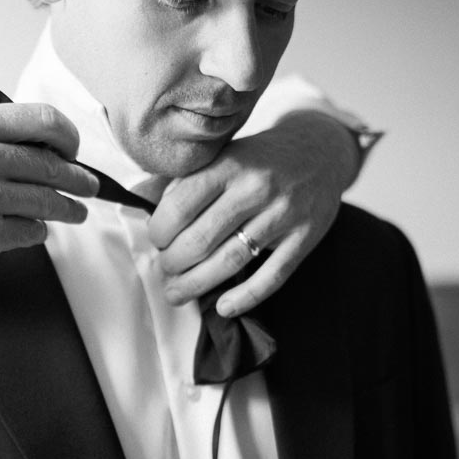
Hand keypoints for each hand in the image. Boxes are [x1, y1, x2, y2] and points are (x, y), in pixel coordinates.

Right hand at [0, 103, 98, 330]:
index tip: (73, 149)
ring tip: (76, 212)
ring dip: (69, 209)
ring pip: (50, 202)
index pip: (44, 119)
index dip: (68, 136)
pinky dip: (38, 231)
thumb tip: (40, 140)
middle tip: (89, 186)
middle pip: (54, 166)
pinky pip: (33, 231)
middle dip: (80, 179)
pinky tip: (33, 229)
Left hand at [148, 109, 356, 316]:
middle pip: (201, 239)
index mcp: (229, 165)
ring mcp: (283, 215)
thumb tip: (138, 198)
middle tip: (165, 269)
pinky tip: (223, 307)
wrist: (320, 152)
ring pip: (231, 260)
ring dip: (197, 284)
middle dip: (173, 263)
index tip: (157, 240)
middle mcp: (256, 188)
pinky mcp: (305, 238)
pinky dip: (245, 297)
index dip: (159, 232)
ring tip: (177, 293)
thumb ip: (181, 179)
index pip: (180, 206)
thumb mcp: (220, 156)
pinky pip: (272, 276)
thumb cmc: (258, 159)